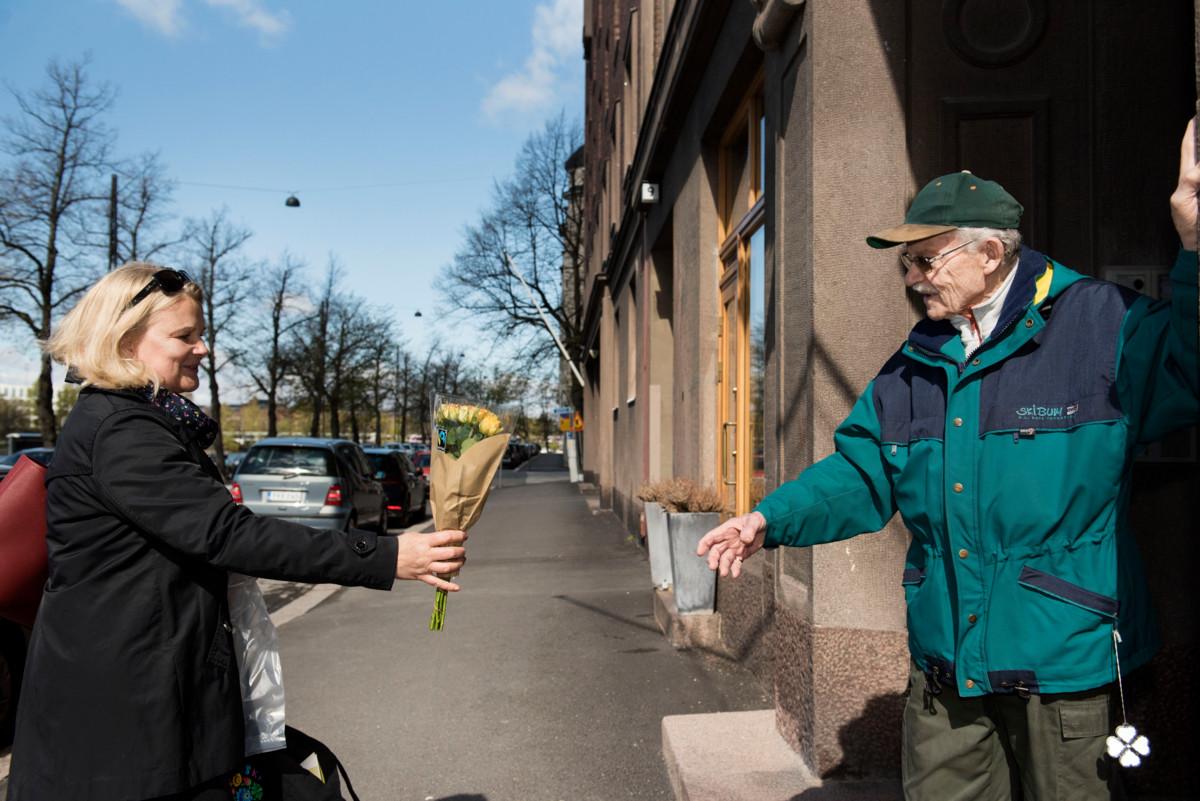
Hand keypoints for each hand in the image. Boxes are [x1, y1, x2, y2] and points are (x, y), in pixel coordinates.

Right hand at [395, 528, 466, 590]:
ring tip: (461, 561)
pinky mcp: (422, 577)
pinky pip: (437, 583)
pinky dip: (448, 586)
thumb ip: (430, 537)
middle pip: (450, 553)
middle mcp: (427, 554)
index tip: (464, 535)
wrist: (386, 558)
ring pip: (447, 568)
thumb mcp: (415, 536)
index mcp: (425, 541)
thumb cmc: (400, 544)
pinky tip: (457, 587)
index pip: (447, 537)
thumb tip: (444, 538)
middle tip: (462, 550)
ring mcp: (425, 567)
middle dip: (460, 551)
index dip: (459, 535)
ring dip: (458, 564)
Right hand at [696, 511, 766, 577]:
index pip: (712, 536)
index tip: (699, 552)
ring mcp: (733, 548)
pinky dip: (735, 569)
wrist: (764, 527)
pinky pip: (736, 563)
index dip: (704, 544)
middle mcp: (728, 540)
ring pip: (725, 559)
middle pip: (716, 550)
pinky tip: (735, 574)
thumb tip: (745, 539)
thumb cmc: (755, 520)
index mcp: (727, 530)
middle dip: (713, 559)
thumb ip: (749, 530)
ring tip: (725, 573)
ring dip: (723, 566)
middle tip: (713, 567)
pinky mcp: (741, 555)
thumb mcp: (753, 522)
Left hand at [1169, 118, 1199, 249]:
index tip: (1196, 117)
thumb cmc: (1188, 223)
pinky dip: (1199, 166)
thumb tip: (1199, 169)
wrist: (1198, 242)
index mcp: (1188, 176)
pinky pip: (1199, 172)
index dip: (1192, 132)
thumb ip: (1190, 182)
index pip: (1190, 148)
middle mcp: (1199, 175)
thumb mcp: (1181, 201)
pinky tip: (1199, 172)